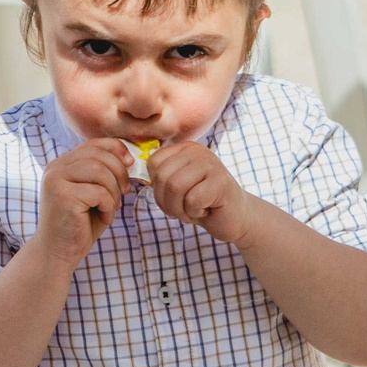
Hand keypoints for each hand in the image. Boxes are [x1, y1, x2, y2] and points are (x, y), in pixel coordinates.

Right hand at [36, 139, 131, 265]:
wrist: (58, 253)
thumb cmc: (79, 224)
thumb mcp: (93, 194)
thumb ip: (103, 174)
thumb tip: (129, 159)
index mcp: (62, 164)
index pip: (93, 144)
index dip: (116, 149)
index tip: (130, 164)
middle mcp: (55, 168)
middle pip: (98, 155)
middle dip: (119, 173)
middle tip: (124, 192)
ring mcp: (55, 181)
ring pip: (99, 171)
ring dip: (114, 191)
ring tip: (112, 207)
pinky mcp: (61, 196)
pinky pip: (98, 192)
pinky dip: (108, 205)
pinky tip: (104, 218)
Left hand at [146, 140, 262, 245]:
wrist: (234, 218)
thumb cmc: (202, 203)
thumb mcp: (177, 186)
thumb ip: (161, 176)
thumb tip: (131, 168)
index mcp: (186, 148)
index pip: (153, 163)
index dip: (157, 188)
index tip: (173, 198)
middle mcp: (198, 151)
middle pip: (162, 176)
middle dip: (167, 201)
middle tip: (183, 209)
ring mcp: (212, 164)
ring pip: (175, 187)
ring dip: (180, 208)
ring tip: (194, 210)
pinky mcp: (221, 182)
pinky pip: (192, 200)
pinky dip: (195, 213)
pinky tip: (207, 210)